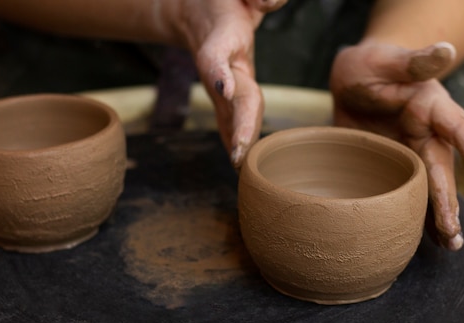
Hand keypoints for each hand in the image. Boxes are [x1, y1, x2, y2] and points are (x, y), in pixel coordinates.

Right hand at [176, 0, 286, 166]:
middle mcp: (219, 67)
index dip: (220, 74)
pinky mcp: (224, 94)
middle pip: (228, 98)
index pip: (216, 59)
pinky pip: (230, 119)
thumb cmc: (224, 1)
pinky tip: (238, 162)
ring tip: (241, 165)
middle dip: (236, 125)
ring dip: (236, 139)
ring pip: (229, 114)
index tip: (226, 90)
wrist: (197, 13)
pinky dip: (234, 139)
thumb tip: (266, 3)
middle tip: (241, 152)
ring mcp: (221, 84)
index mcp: (222, 38)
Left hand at [329, 41, 463, 249]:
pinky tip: (428, 239)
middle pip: (444, 170)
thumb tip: (446, 49)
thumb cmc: (374, 66)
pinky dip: (417, 214)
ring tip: (450, 243)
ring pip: (431, 187)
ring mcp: (413, 153)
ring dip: (440, 215)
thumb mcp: (389, 61)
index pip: (458, 127)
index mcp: (432, 107)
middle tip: (453, 229)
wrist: (355, 79)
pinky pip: (409, 192)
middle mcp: (429, 134)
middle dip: (449, 200)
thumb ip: (414, 62)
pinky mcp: (396, 167)